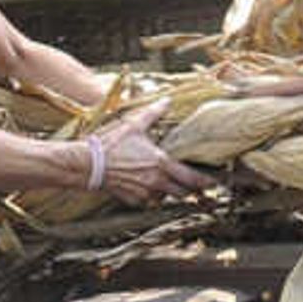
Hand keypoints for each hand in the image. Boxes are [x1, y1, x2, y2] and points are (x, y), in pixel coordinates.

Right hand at [87, 110, 205, 202]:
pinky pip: (148, 201)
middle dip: (190, 190)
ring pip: (165, 198)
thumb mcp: (134, 125)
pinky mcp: (132, 200)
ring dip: (169, 192)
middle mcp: (156, 183)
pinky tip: (146, 186)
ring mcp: (144, 194)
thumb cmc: (110, 144)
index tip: (215, 183)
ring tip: (168, 183)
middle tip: (196, 185)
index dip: (206, 182)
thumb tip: (167, 99)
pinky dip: (150, 196)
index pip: (192, 178)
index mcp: (161, 164)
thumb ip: (153, 113)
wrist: (87, 164)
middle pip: (183, 193)